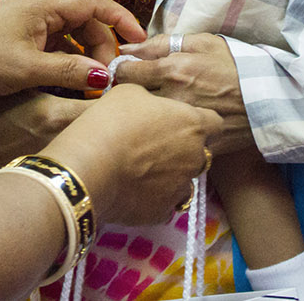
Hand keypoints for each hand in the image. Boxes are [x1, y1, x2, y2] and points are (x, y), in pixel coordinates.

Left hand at [0, 0, 145, 97]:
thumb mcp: (28, 69)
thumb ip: (70, 71)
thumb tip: (107, 77)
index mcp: (43, 4)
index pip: (95, 2)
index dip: (121, 19)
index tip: (139, 42)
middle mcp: (39, 5)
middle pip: (85, 19)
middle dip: (102, 46)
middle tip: (108, 78)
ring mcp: (29, 19)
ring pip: (71, 32)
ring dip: (85, 55)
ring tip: (92, 84)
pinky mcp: (21, 34)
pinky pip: (55, 42)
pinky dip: (68, 59)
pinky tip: (71, 81)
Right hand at [45, 84, 218, 225]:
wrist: (88, 169)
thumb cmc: (109, 122)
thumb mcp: (129, 92)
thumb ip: (151, 96)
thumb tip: (151, 100)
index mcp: (192, 124)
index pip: (215, 122)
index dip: (198, 120)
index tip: (179, 120)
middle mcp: (195, 157)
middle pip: (200, 152)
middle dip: (184, 149)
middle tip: (154, 144)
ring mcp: (181, 187)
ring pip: (184, 180)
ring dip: (170, 175)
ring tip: (141, 169)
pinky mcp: (163, 212)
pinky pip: (165, 203)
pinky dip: (154, 197)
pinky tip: (134, 188)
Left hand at [112, 33, 253, 155]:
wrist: (272, 98)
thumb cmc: (237, 65)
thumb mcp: (204, 42)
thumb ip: (162, 43)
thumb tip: (127, 48)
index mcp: (173, 70)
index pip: (124, 73)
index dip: (121, 72)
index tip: (126, 74)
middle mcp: (173, 98)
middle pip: (129, 100)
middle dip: (128, 96)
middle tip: (137, 94)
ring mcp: (183, 125)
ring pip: (144, 125)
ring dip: (142, 119)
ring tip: (150, 114)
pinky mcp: (194, 145)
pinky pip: (166, 144)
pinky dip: (163, 138)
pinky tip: (168, 133)